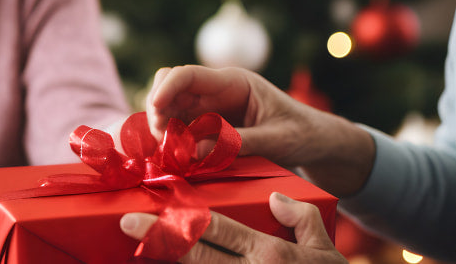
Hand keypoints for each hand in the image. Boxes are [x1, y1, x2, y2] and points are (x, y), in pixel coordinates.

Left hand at [120, 192, 346, 262]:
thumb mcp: (327, 248)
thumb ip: (302, 219)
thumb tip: (275, 199)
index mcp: (270, 255)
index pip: (217, 231)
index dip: (180, 220)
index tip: (147, 212)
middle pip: (197, 256)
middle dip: (160, 240)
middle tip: (127, 226)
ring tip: (140, 256)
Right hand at [144, 65, 374, 195]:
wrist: (316, 142)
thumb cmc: (301, 134)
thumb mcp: (275, 139)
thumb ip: (236, 143)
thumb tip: (192, 151)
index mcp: (234, 82)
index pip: (189, 74)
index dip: (167, 88)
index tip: (155, 108)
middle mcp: (216, 91)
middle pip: (171, 87)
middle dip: (158, 109)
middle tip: (161, 139)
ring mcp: (210, 108)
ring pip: (171, 108)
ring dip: (163, 128)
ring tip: (169, 153)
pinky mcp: (208, 127)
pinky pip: (180, 128)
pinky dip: (172, 141)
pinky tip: (175, 158)